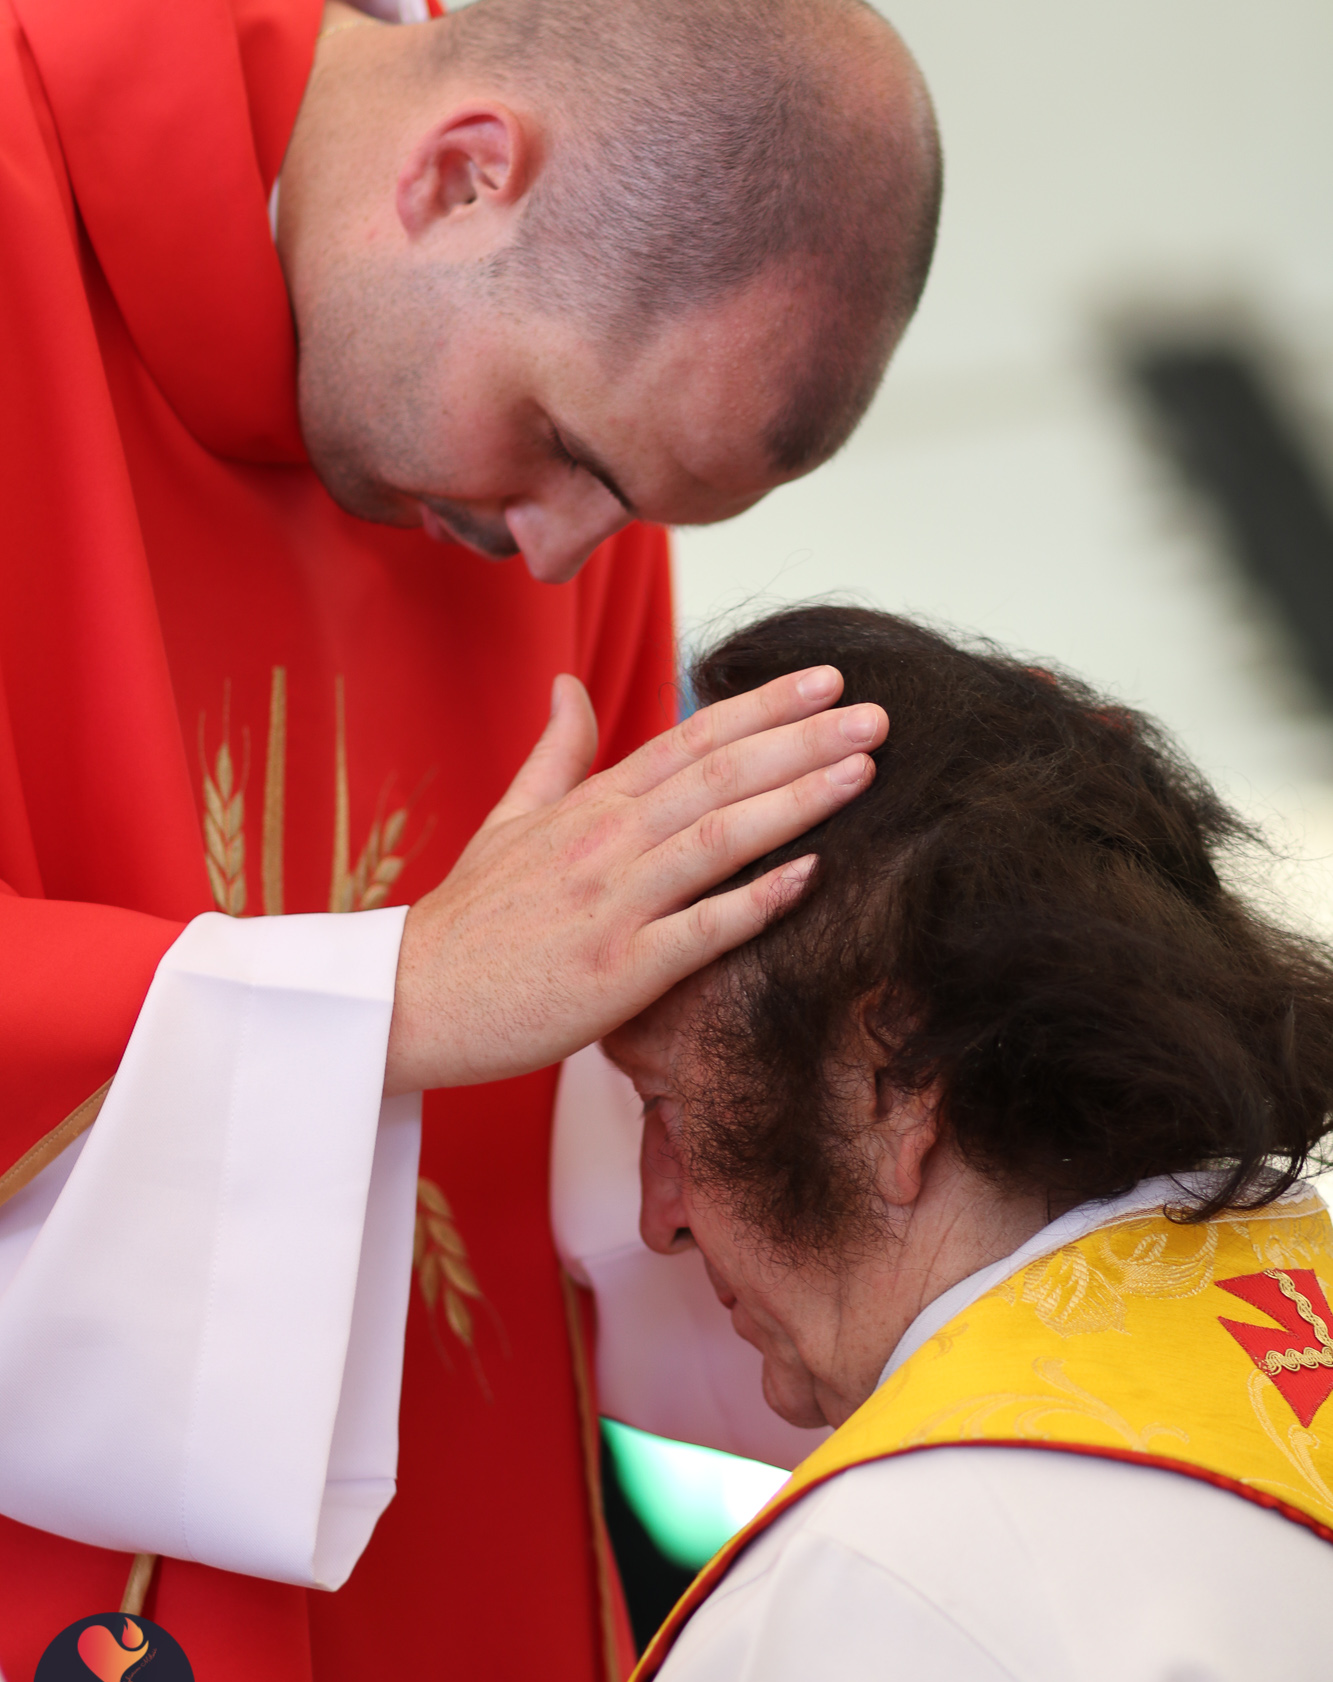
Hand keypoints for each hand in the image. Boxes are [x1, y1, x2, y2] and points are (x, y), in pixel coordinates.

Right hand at [383, 666, 886, 1092]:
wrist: (406, 1002)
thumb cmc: (466, 920)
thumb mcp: (507, 819)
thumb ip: (555, 753)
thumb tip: (569, 683)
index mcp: (588, 807)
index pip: (690, 738)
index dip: (763, 706)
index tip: (827, 680)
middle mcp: (605, 844)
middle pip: (718, 775)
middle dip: (803, 739)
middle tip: (877, 712)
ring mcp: (612, 906)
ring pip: (718, 838)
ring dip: (796, 800)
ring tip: (864, 770)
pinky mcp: (617, 973)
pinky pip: (698, 930)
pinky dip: (756, 900)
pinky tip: (812, 874)